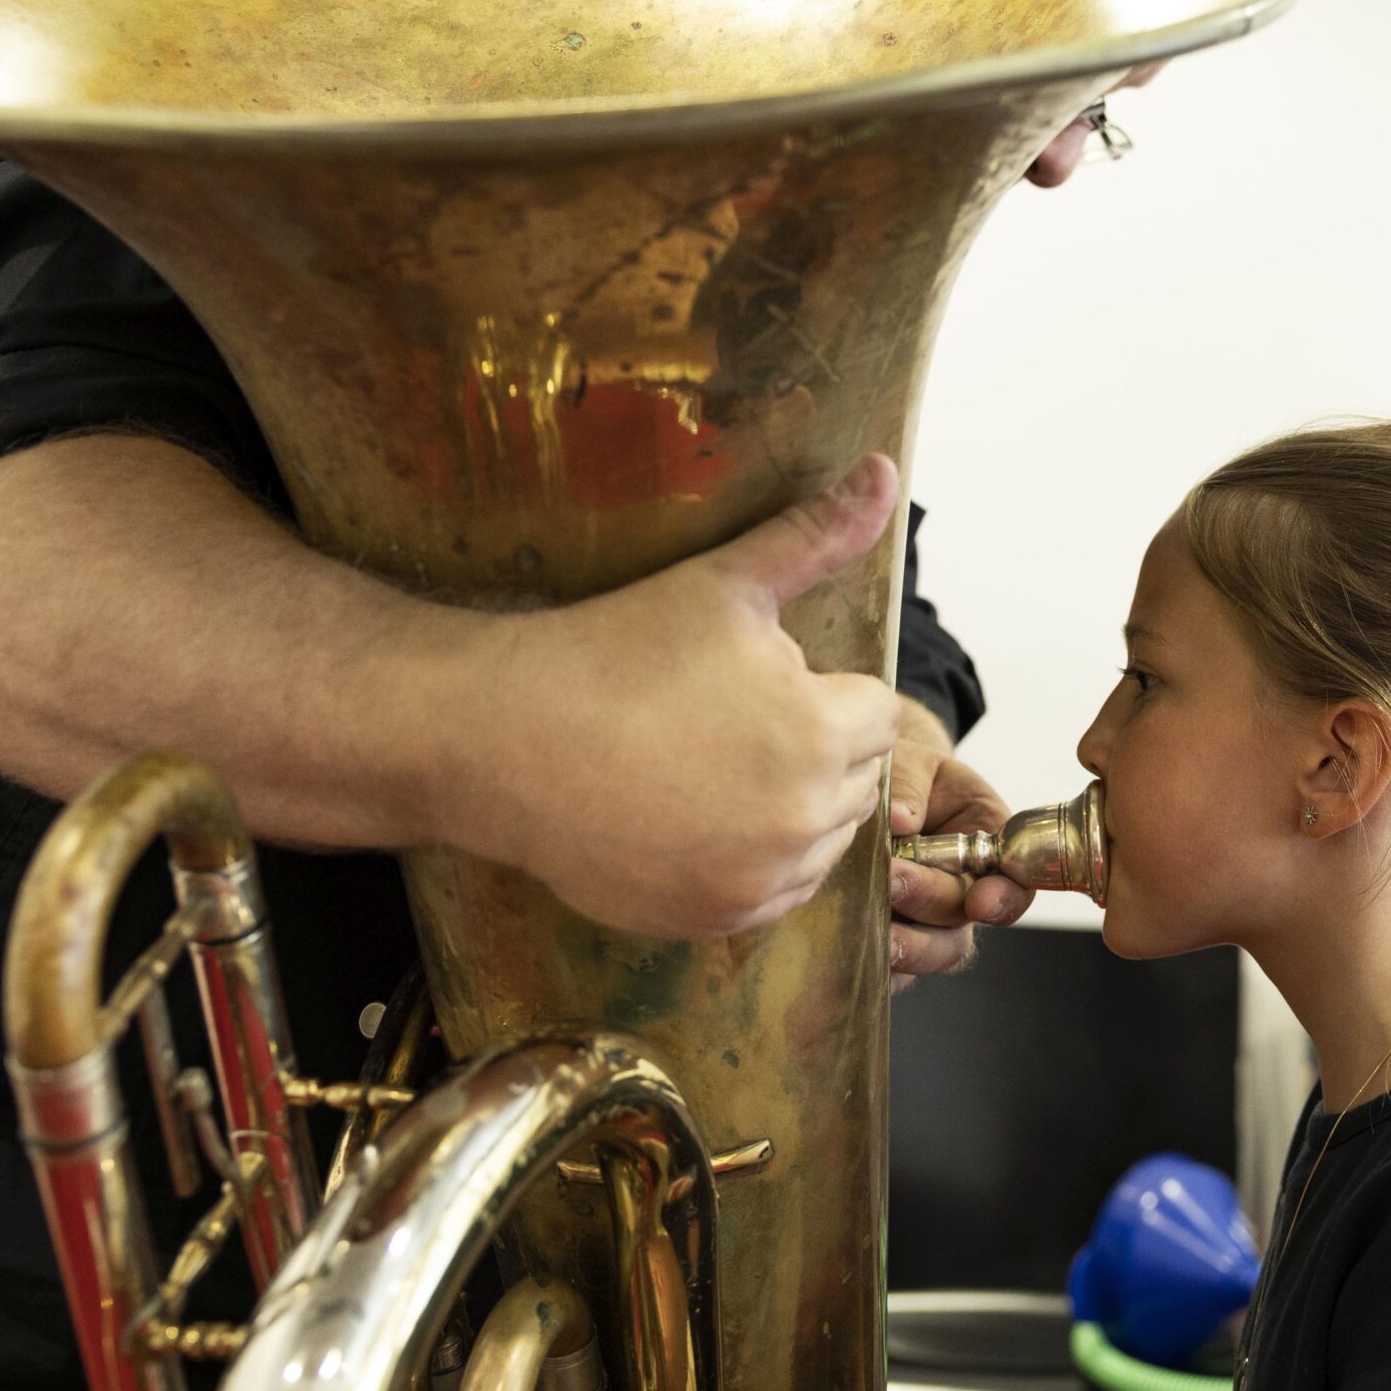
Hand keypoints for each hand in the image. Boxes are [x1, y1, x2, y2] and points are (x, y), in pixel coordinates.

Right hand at [454, 456, 907, 939]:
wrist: (504, 740)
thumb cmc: (614, 650)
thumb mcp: (725, 584)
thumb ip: (817, 538)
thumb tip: (886, 470)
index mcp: (822, 732)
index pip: (876, 713)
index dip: (819, 689)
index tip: (746, 681)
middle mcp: (805, 819)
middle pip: (856, 780)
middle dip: (811, 748)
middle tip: (717, 723)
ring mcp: (760, 880)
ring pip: (821, 841)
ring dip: (788, 809)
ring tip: (704, 769)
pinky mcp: (718, 919)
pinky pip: (775, 893)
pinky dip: (751, 864)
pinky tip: (690, 820)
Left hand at [888, 705, 1030, 984]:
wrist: (863, 796)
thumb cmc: (898, 776)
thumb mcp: (910, 763)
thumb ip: (910, 784)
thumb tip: (903, 819)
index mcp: (987, 838)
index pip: (1014, 878)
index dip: (1002, 896)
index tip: (978, 900)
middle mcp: (965, 887)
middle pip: (965, 919)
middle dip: (930, 902)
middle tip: (892, 881)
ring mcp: (929, 921)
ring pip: (933, 952)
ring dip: (909, 947)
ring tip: (877, 934)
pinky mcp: (892, 944)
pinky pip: (893, 972)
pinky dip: (877, 970)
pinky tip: (854, 956)